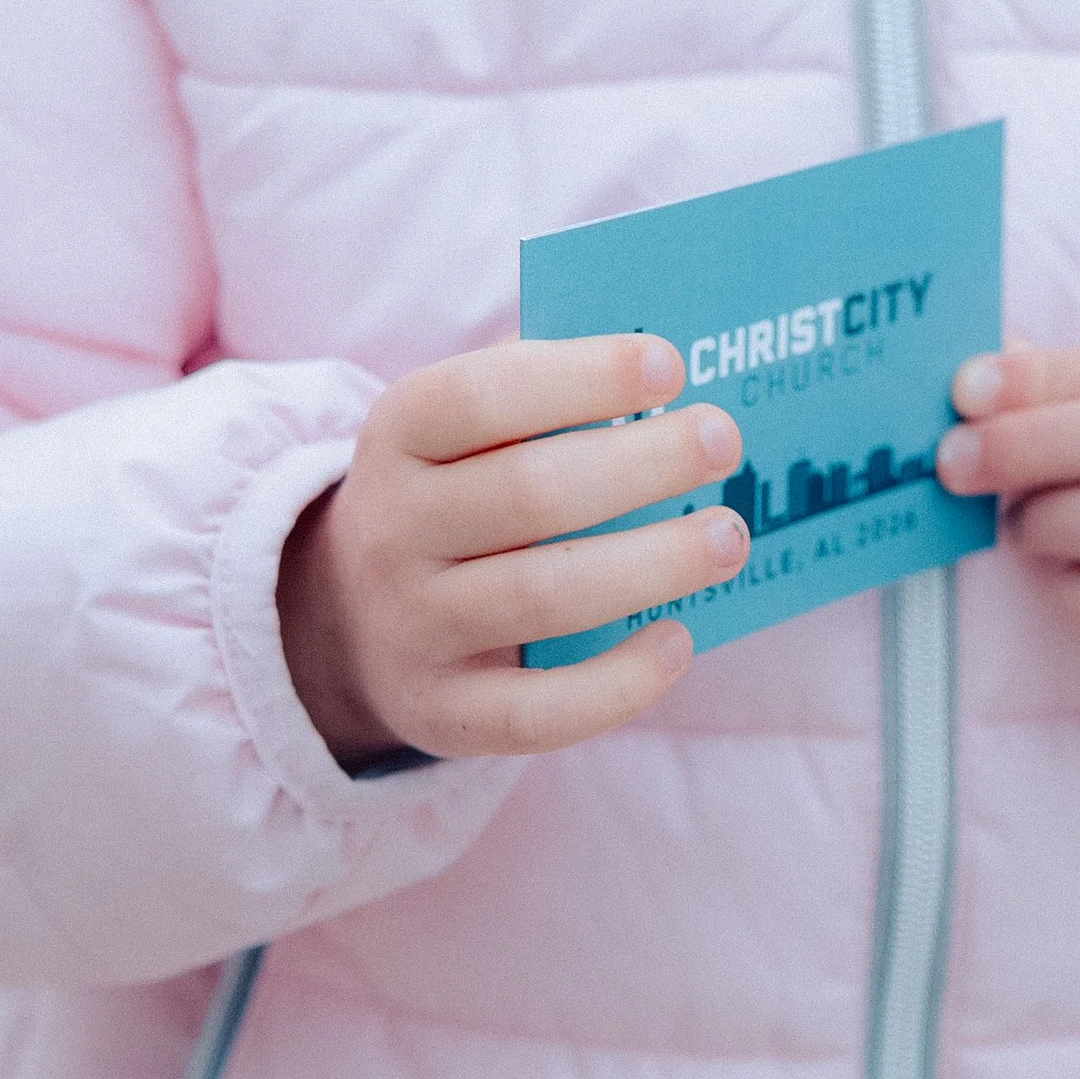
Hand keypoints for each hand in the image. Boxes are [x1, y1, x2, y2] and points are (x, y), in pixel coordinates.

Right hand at [278, 337, 749, 764]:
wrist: (352, 618)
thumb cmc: (457, 491)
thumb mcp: (465, 428)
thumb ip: (542, 385)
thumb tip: (663, 368)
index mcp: (399, 435)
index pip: (479, 396)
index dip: (579, 377)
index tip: (671, 366)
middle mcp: (393, 530)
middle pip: (527, 494)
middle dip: (642, 465)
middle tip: (723, 443)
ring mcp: (413, 628)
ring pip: (542, 598)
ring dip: (652, 564)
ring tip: (727, 536)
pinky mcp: (445, 712)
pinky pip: (538, 711)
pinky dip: (618, 681)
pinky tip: (678, 640)